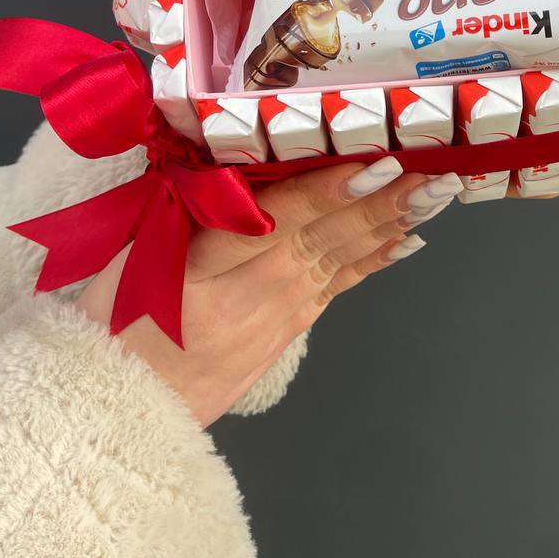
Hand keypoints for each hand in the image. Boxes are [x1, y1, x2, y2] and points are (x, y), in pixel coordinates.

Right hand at [75, 158, 460, 425]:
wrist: (125, 403)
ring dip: (395, 222)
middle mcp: (260, 285)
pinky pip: (342, 283)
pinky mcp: (292, 323)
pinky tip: (410, 239)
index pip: (281, 216)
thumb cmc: (122, 318)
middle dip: (388, 200)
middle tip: (436, 171)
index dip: (330, 189)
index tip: (373, 164)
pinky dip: (377, 258)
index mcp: (213, 260)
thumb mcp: (134, 252)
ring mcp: (284, 307)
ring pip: (346, 255)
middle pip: (331, 233)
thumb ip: (184, 203)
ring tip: (437, 194)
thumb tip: (226, 154)